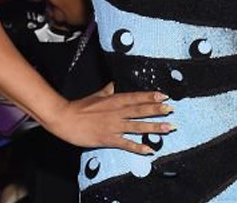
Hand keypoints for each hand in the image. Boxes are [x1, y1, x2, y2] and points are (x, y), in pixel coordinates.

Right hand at [47, 82, 175, 151]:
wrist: (64, 118)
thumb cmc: (80, 106)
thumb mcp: (96, 95)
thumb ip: (107, 91)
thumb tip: (113, 85)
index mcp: (114, 100)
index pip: (136, 97)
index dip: (151, 97)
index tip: (164, 96)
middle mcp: (116, 112)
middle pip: (140, 110)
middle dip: (157, 110)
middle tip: (172, 110)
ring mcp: (113, 126)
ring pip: (137, 126)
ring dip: (154, 127)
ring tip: (168, 128)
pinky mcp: (107, 139)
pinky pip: (126, 143)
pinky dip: (138, 147)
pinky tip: (149, 150)